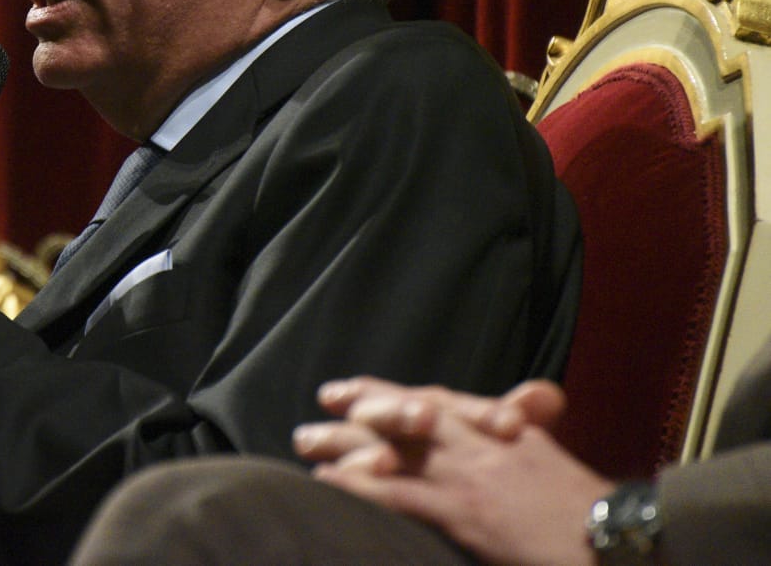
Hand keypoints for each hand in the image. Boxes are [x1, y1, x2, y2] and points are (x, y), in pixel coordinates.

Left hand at [292, 377, 610, 565]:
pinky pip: (398, 495)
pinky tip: (329, 484)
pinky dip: (359, 487)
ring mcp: (468, 475)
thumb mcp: (552, 461)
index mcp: (502, 430)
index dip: (393, 390)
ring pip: (391, 447)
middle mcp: (479, 443)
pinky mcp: (463, 511)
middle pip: (406, 413)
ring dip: (343, 442)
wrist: (619, 539)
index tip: (355, 386)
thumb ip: (521, 434)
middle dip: (359, 406)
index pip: (437, 399)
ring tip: (305, 440)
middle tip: (321, 402)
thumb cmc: (591, 513)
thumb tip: (510, 421)